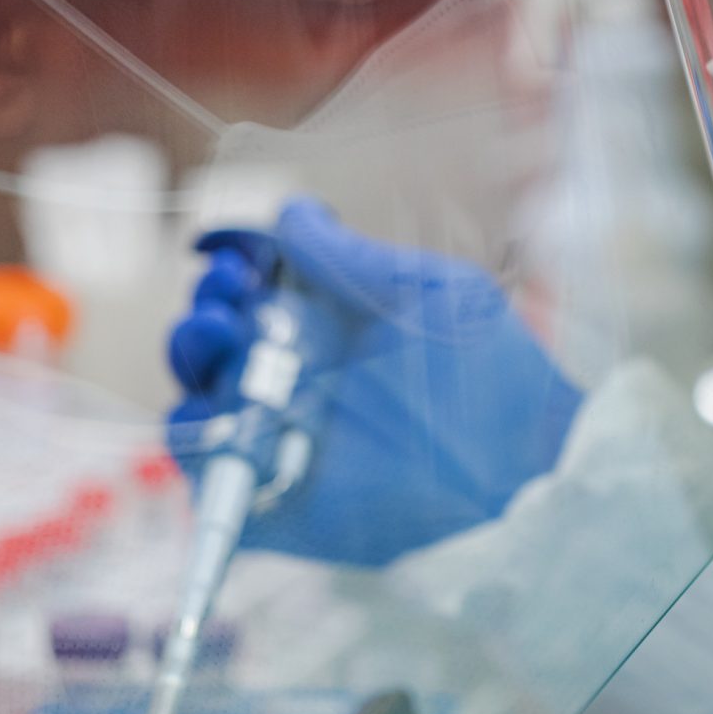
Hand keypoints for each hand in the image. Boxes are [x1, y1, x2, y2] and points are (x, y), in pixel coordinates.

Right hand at [167, 199, 580, 566]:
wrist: (520, 474)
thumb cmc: (491, 376)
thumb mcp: (427, 294)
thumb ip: (352, 259)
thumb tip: (291, 212)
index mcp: (333, 326)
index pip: (257, 287)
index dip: (231, 262)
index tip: (222, 248)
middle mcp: (300, 379)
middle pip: (217, 338)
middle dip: (206, 306)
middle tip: (226, 294)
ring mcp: (282, 438)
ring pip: (201, 395)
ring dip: (192, 357)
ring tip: (216, 334)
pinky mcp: (272, 502)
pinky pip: (207, 472)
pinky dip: (192, 441)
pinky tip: (214, 407)